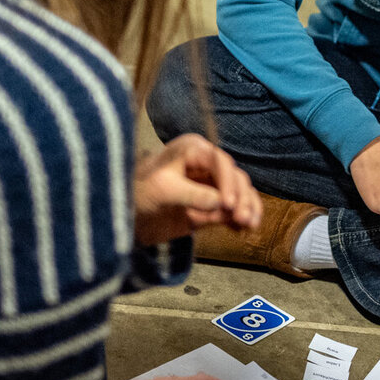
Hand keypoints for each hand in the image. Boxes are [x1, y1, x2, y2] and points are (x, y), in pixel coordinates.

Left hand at [133, 133, 260, 245]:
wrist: (130, 212)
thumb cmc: (141, 191)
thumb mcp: (163, 190)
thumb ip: (192, 195)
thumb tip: (220, 204)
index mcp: (194, 149)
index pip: (220, 162)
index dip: (228, 182)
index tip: (228, 204)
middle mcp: (208, 163)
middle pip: (235, 177)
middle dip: (241, 198)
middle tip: (242, 219)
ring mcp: (213, 183)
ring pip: (240, 192)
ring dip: (248, 208)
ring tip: (249, 225)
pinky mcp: (214, 203)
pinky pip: (234, 209)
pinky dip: (242, 218)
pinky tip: (244, 230)